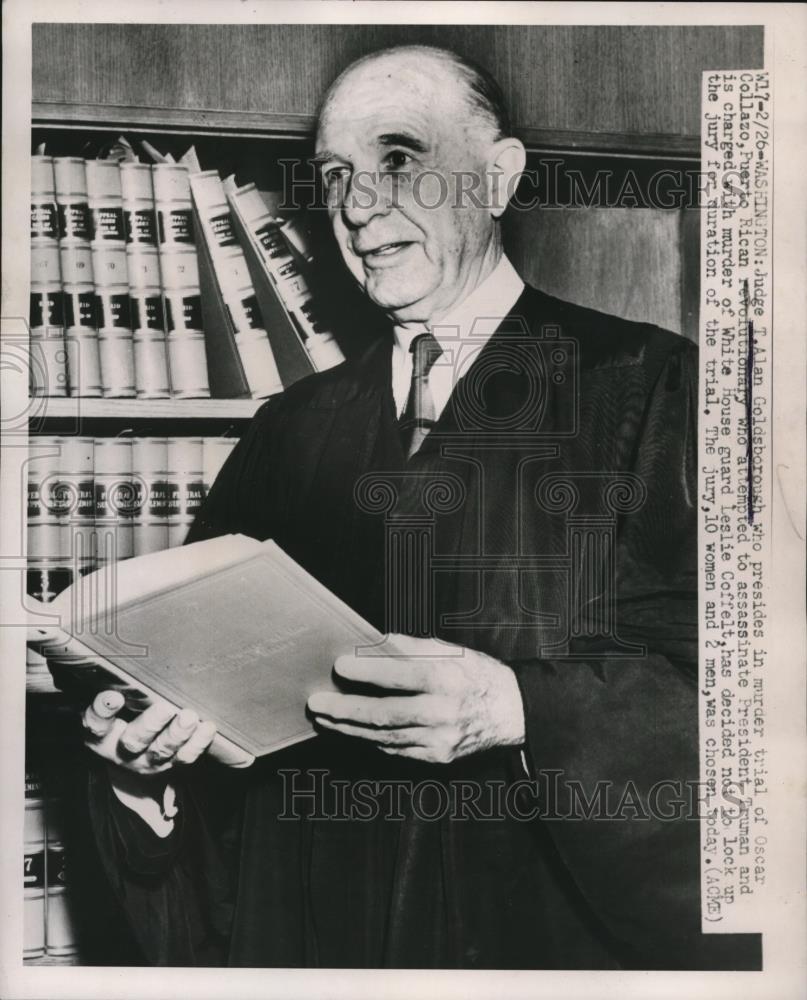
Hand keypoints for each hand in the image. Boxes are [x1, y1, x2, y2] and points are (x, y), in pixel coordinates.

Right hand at [82, 690, 216, 775]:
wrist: (131, 765)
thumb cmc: (121, 719)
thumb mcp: (110, 708)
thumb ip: (116, 686)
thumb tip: (126, 652)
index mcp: (102, 735)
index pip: (96, 723)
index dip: (102, 710)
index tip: (113, 696)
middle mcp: (122, 750)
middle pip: (134, 740)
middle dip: (151, 724)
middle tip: (165, 707)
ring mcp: (148, 760)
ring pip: (162, 750)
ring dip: (177, 733)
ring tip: (189, 717)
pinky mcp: (171, 764)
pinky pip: (185, 756)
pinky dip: (198, 743)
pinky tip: (206, 727)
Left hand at [307, 634, 524, 763]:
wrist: (513, 713)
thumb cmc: (479, 675)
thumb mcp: (453, 651)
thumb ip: (413, 647)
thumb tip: (376, 642)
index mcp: (447, 680)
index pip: (400, 675)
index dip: (367, 672)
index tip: (339, 666)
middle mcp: (442, 713)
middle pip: (385, 714)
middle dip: (345, 710)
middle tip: (317, 703)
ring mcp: (439, 740)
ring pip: (385, 737)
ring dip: (350, 729)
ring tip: (326, 719)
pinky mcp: (437, 758)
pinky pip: (397, 750)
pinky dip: (372, 740)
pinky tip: (354, 731)